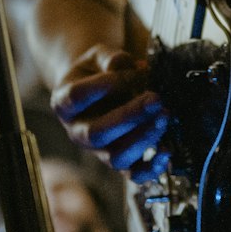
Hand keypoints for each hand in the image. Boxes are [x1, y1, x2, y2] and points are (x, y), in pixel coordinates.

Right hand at [50, 44, 170, 180]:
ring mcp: (98, 151)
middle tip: (155, 99)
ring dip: (143, 138)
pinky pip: (134, 174)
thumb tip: (130, 66)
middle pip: (97, 133)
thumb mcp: (98, 57)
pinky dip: (151, 168)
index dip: (103, 84)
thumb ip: (110, 58)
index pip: (77, 96)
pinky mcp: (120, 162)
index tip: (130, 72)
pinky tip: (166, 150)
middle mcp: (77, 132)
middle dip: (130, 116)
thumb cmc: (98, 71)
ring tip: (164, 116)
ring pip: (116, 156)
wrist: (98, 89)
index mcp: (64, 103)